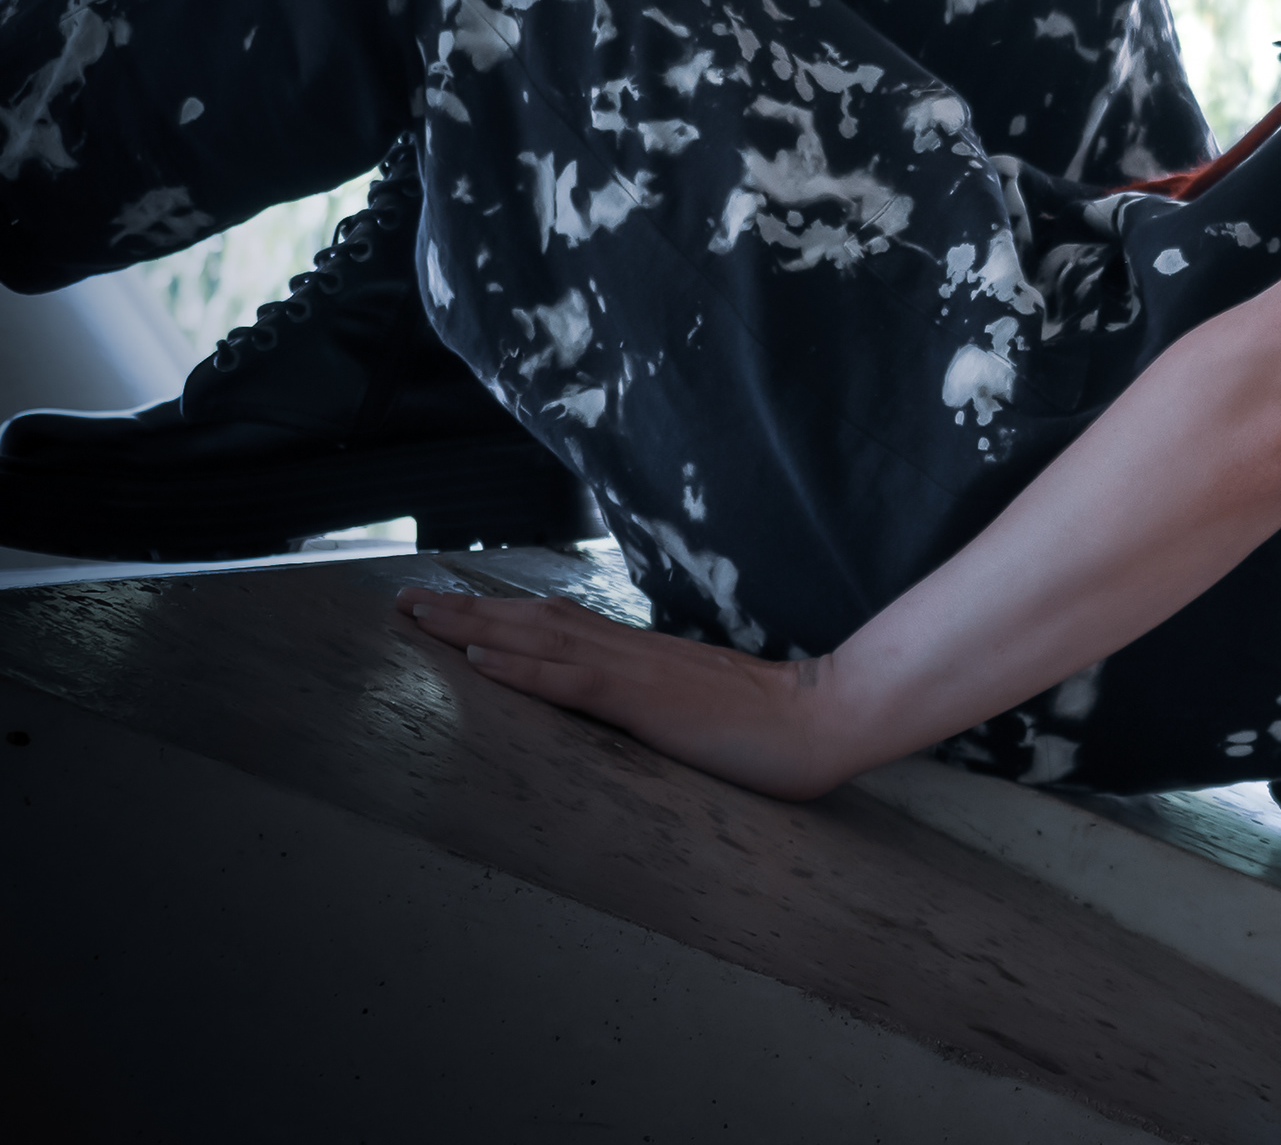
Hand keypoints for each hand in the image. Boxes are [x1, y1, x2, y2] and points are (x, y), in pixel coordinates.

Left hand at [398, 585, 860, 799]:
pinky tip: (479, 657)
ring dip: (473, 625)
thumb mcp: (704, 717)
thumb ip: (666, 712)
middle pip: (535, 619)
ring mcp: (638, 674)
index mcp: (644, 660)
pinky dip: (521, 666)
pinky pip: (573, 680)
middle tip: (404, 599)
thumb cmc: (777, 730)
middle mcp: (632, 654)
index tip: (451, 608)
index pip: (558, 627)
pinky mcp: (647, 703)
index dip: (501, 614)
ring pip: (540, 638)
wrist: (827, 720)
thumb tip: (640, 722)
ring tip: (419, 616)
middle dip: (465, 609)